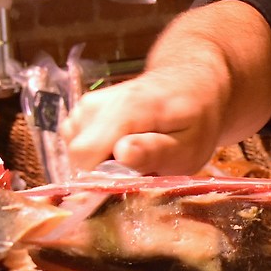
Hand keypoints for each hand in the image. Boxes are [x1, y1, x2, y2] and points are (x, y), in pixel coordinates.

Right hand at [65, 66, 230, 174]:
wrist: (191, 86)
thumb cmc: (195, 120)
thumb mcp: (189, 145)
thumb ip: (156, 151)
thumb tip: (121, 153)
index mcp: (125, 109)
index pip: (84, 154)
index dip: (99, 180)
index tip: (127, 185)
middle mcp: (97, 104)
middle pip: (77, 156)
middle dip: (102, 174)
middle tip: (138, 171)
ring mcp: (86, 106)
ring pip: (74, 152)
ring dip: (100, 164)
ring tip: (134, 158)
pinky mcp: (83, 112)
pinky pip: (77, 144)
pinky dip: (96, 154)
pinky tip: (122, 149)